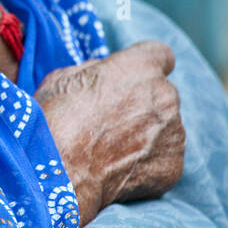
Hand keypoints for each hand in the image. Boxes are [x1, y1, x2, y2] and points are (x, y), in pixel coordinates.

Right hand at [34, 41, 185, 227]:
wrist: (59, 172)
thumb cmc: (55, 121)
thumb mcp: (64, 78)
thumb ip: (95, 71)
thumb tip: (103, 76)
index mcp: (140, 67)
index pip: (160, 55)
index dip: (145, 67)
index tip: (134, 78)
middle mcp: (165, 95)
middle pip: (162, 94)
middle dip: (143, 104)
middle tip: (113, 122)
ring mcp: (173, 132)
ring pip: (165, 128)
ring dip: (148, 135)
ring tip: (113, 151)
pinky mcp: (172, 165)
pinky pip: (163, 159)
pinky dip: (147, 164)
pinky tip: (120, 170)